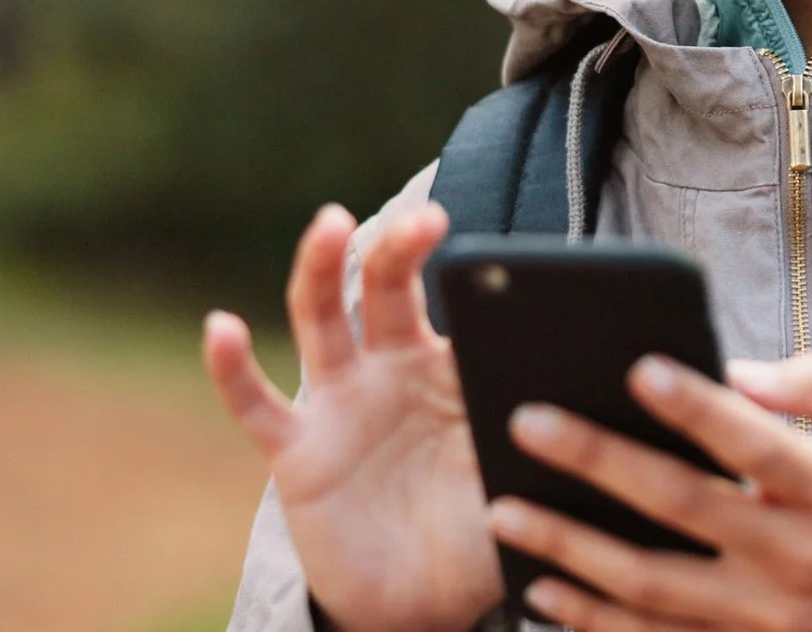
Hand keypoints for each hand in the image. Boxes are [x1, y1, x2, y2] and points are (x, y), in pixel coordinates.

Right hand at [202, 203, 502, 631]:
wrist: (425, 605)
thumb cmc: (484, 529)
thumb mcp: (523, 474)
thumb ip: (542, 430)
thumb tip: (591, 392)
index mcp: (453, 367)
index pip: (456, 303)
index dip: (470, 272)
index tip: (499, 252)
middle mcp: (392, 370)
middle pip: (387, 290)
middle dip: (401, 249)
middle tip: (427, 218)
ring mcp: (340, 404)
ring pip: (320, 321)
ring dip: (320, 268)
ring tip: (329, 223)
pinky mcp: (296, 451)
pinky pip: (256, 403)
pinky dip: (232, 366)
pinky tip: (220, 328)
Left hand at [488, 351, 811, 631]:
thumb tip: (740, 369)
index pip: (753, 443)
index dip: (696, 406)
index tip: (639, 365)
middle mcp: (791, 555)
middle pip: (682, 506)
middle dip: (599, 462)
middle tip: (528, 422)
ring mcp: (763, 614)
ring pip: (650, 584)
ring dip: (572, 548)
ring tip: (505, 509)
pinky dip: (594, 621)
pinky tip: (543, 591)